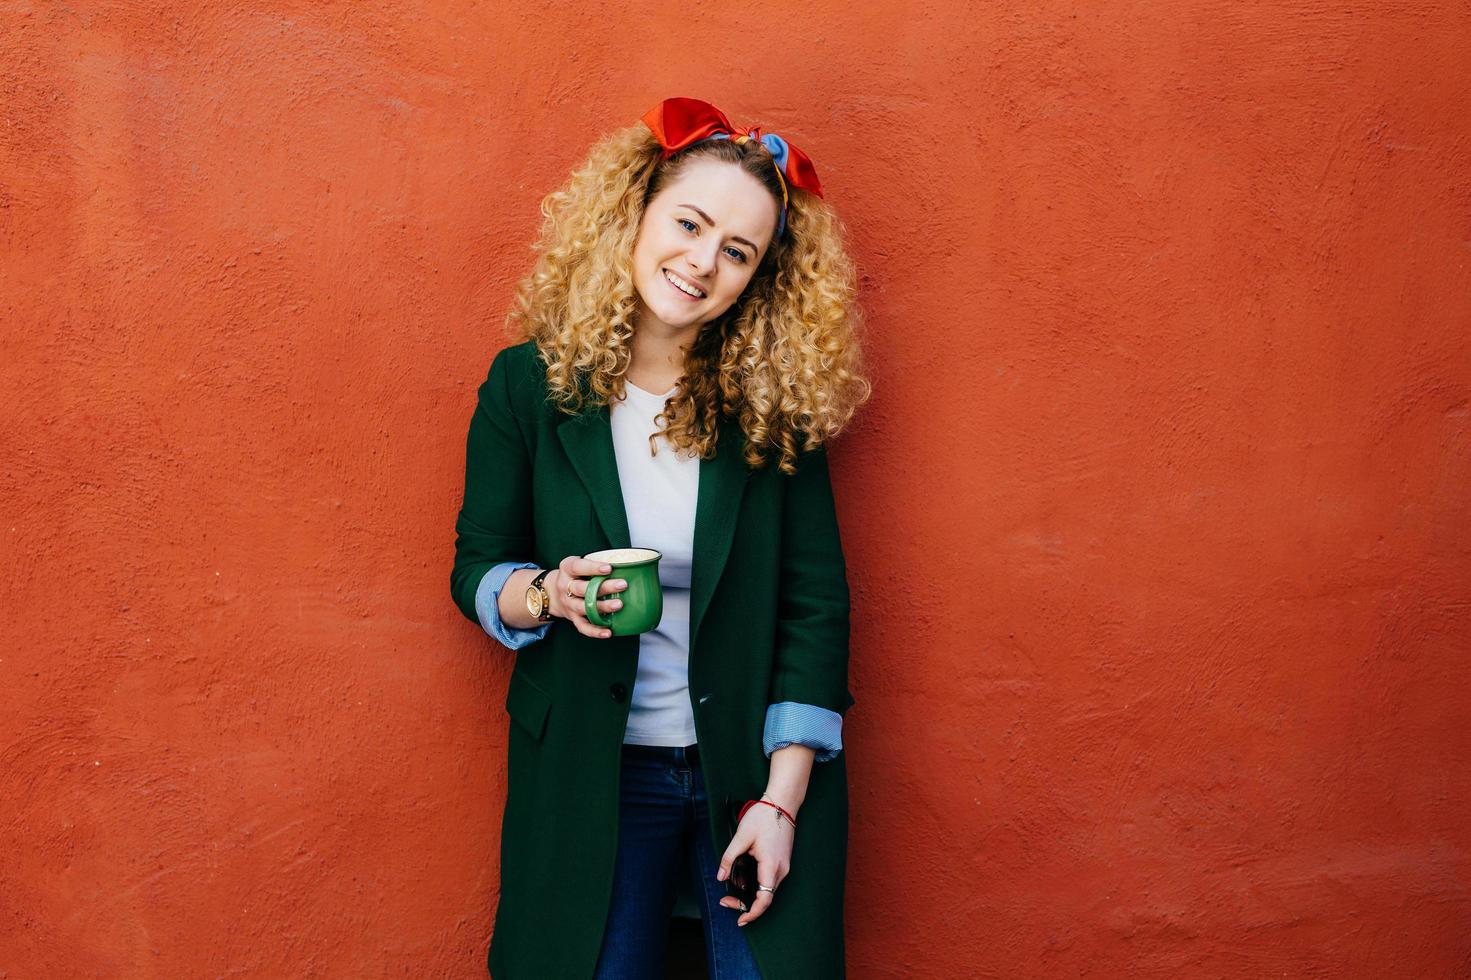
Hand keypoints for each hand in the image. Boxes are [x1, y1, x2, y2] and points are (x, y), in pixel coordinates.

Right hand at [547, 555, 626, 639]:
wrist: (552, 593)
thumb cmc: (575, 575)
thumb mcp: (579, 563)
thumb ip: (596, 564)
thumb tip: (628, 565)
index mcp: (567, 569)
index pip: (578, 567)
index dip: (593, 568)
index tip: (609, 568)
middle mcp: (565, 587)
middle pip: (582, 588)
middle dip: (604, 587)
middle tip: (623, 585)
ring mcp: (568, 604)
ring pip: (584, 607)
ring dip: (602, 607)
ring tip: (619, 605)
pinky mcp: (573, 618)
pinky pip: (583, 627)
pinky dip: (595, 631)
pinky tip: (609, 632)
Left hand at [716, 799, 795, 925]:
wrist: (782, 802)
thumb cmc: (763, 817)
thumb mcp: (741, 836)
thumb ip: (729, 858)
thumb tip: (720, 876)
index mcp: (771, 866)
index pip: (764, 900)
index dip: (752, 913)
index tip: (740, 920)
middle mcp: (781, 870)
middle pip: (765, 898)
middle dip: (746, 904)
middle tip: (726, 900)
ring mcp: (784, 866)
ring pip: (768, 890)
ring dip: (751, 894)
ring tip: (733, 888)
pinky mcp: (782, 862)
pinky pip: (770, 880)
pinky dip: (757, 884)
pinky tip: (744, 876)